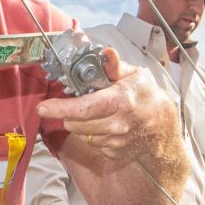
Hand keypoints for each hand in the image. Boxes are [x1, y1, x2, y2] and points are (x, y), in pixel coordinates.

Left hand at [38, 49, 175, 162]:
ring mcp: (115, 141)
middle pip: (75, 122)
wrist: (162, 128)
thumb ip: (115, 66)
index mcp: (119, 102)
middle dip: (68, 112)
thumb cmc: (146, 97)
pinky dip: (92, 133)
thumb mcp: (135, 76)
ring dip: (80, 123)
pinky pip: (91, 143)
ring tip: (96, 112)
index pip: (84, 108)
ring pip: (81, 133)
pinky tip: (105, 125)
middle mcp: (116, 124)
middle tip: (77, 102)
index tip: (42, 108)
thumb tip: (106, 52)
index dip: (60, 108)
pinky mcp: (113, 152)